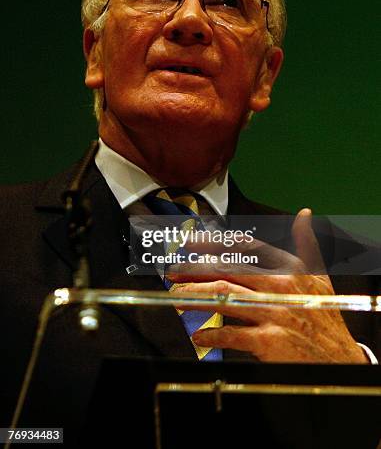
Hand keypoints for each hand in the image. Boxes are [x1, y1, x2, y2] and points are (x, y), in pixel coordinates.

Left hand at [168, 209, 367, 362]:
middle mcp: (279, 287)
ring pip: (224, 297)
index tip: (191, 243)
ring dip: (195, 296)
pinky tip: (198, 335)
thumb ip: (308, 244)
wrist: (339, 358)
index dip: (215, 243)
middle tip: (173, 271)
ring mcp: (273, 313)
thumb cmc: (324, 315)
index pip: (246, 248)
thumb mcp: (320, 275)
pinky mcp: (268, 341)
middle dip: (196, 269)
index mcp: (289, 269)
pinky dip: (211, 334)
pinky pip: (231, 334)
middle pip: (228, 270)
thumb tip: (304, 214)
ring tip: (176, 296)